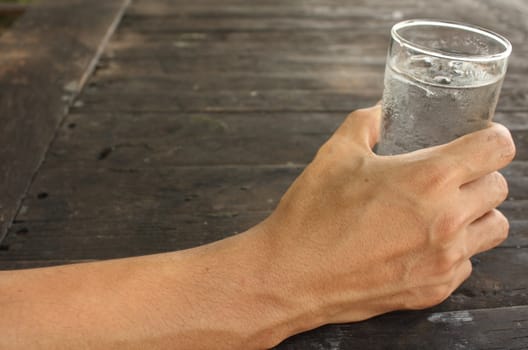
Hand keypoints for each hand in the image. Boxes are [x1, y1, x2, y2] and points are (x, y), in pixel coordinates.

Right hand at [257, 105, 515, 326]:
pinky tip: (420, 243)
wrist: (292, 275)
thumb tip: (382, 111)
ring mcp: (444, 259)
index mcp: (428, 179)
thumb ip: (367, 122)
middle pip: (498, 188)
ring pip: (494, 228)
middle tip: (449, 176)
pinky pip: (466, 263)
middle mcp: (447, 220)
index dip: (492, 138)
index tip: (479, 141)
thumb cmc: (311, 213)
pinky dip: (453, 249)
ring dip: (475, 213)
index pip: (496, 149)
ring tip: (442, 211)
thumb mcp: (336, 153)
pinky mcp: (435, 289)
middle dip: (479, 175)